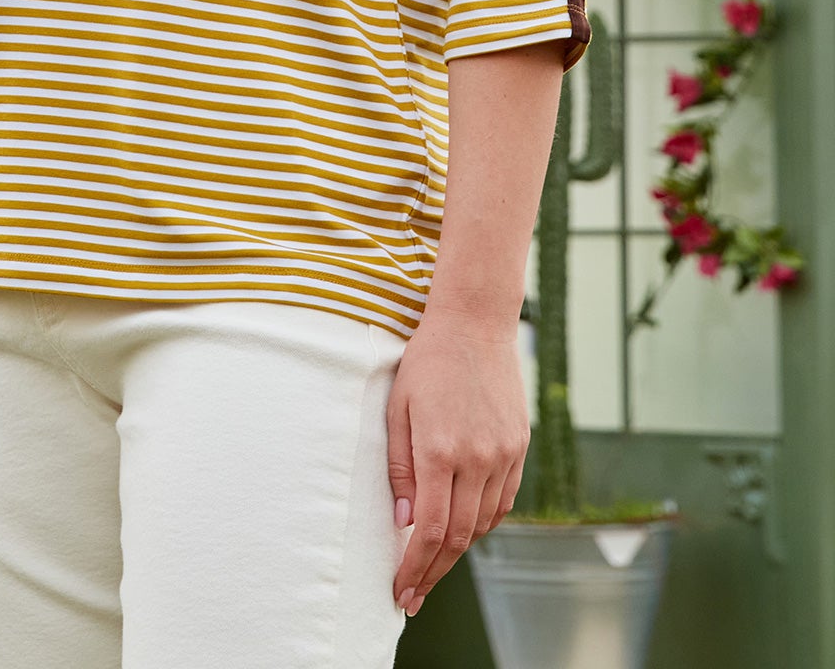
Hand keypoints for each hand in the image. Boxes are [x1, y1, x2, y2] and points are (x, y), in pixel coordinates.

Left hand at [387, 306, 529, 616]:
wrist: (475, 324)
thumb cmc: (427, 362)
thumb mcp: (398, 409)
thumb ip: (399, 468)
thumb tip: (403, 522)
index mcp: (441, 450)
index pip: (431, 530)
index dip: (415, 568)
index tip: (401, 591)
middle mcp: (477, 458)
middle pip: (459, 537)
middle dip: (433, 570)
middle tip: (414, 593)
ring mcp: (503, 454)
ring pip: (483, 523)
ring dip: (458, 550)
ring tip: (433, 565)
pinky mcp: (519, 447)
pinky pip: (503, 501)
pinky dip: (484, 523)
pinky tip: (465, 529)